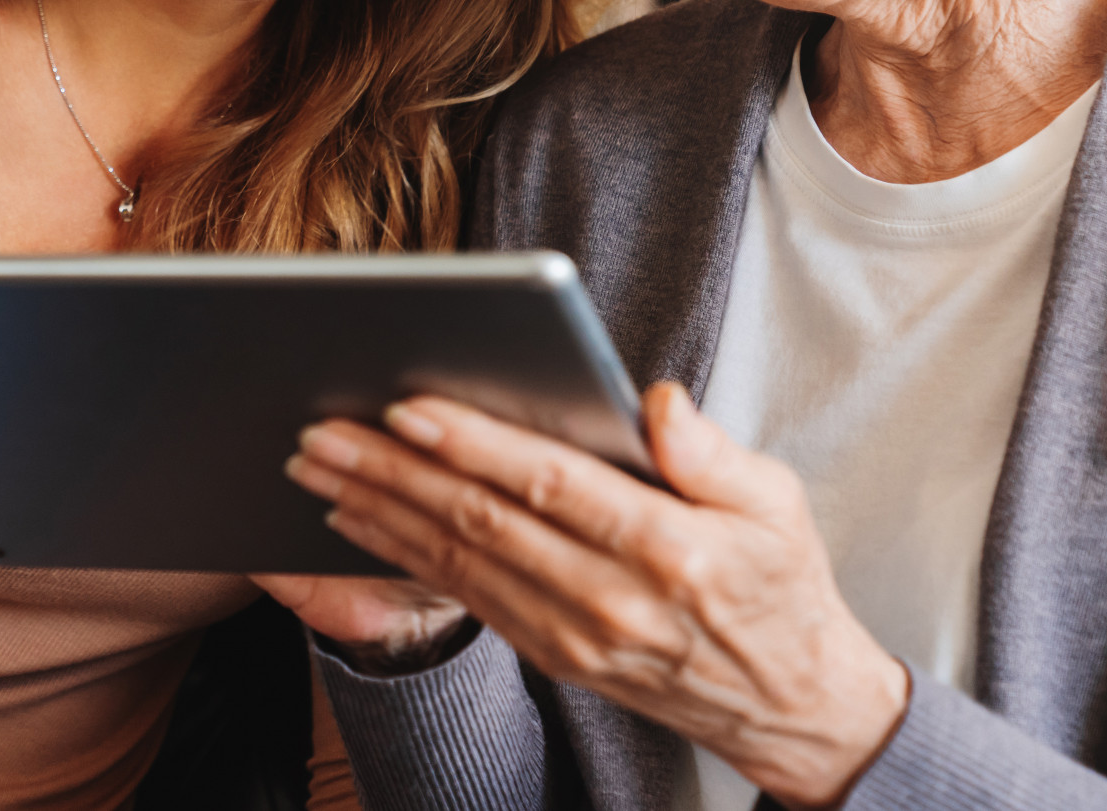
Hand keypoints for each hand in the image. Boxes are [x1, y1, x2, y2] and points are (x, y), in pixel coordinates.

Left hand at [284, 384, 908, 809]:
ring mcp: (573, 636)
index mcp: (667, 548)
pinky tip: (358, 519)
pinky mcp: (552, 656)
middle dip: (391, 469)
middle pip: (481, 521)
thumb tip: (655, 400)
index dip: (474, 444)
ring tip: (316, 465)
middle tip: (322, 428)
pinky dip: (401, 556)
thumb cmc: (780, 586)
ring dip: (377, 509)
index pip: (550, 485)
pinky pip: (462, 596)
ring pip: (456, 561)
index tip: (409, 406)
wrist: (790, 706)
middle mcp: (609, 598)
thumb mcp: (777, 505)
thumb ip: (712, 451)